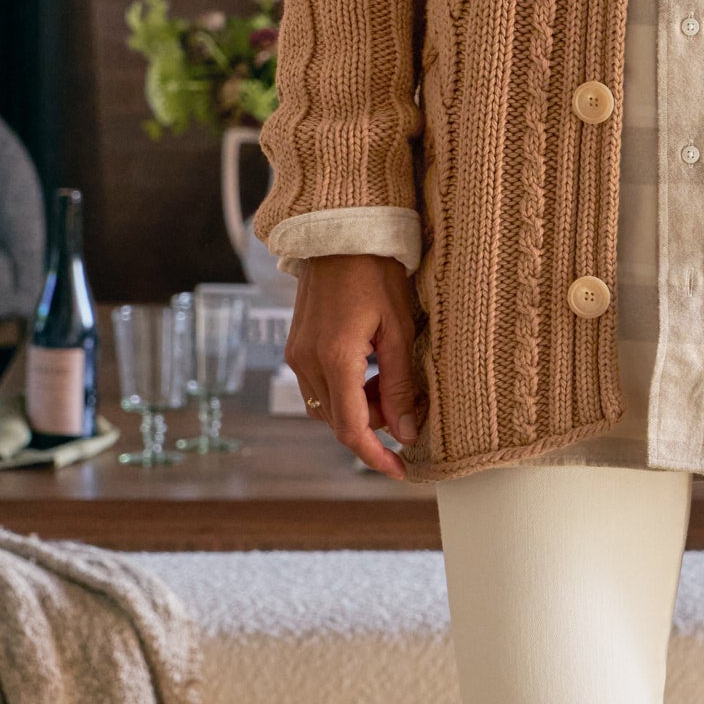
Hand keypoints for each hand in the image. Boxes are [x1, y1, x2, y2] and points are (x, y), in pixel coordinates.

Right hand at [284, 254, 424, 480]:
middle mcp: (307, 361)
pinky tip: (369, 372)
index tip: (400, 469)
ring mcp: (296, 354)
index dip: (376, 456)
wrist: (339, 234)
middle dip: (374, 426)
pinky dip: (344, 392)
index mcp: (335, 358)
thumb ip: (401, 385)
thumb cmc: (376, 273)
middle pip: (339, 422)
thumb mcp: (399, 329)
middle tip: (408, 409)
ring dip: (359, 409)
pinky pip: (318, 387)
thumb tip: (407, 431)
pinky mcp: (295, 346)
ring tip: (389, 385)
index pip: (351, 428)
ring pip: (326, 408)